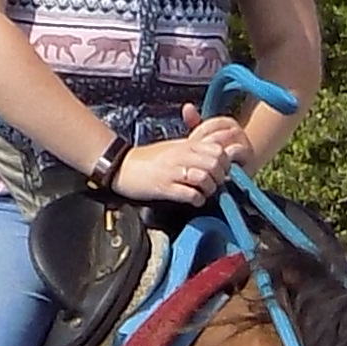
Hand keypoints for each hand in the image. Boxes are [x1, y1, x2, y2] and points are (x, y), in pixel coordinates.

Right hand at [114, 119, 245, 205]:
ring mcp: (173, 172)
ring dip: (209, 190)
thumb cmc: (149, 159)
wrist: (122, 166)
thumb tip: (215, 159)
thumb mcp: (174, 148)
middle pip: (215, 164)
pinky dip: (197, 200)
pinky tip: (194, 200)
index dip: (224, 164)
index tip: (220, 172)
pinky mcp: (164, 187)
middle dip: (219, 178)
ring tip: (204, 193)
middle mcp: (181, 156)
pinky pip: (190, 194)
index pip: (218, 151)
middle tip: (214, 185)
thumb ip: (194, 151)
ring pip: (205, 178)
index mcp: (186, 145)